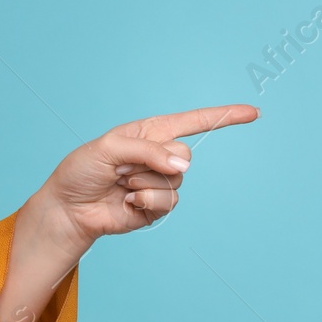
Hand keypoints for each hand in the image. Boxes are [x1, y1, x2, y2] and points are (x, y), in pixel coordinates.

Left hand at [34, 105, 259, 251]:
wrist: (69, 208)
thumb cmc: (82, 171)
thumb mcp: (109, 148)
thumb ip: (148, 151)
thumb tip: (183, 167)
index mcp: (150, 132)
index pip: (194, 121)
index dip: (224, 117)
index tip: (252, 113)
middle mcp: (160, 156)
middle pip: (184, 155)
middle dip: (154, 162)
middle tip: (123, 168)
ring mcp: (160, 183)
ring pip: (176, 181)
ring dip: (144, 183)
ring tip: (122, 185)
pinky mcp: (157, 208)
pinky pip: (168, 203)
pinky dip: (146, 201)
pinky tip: (127, 201)